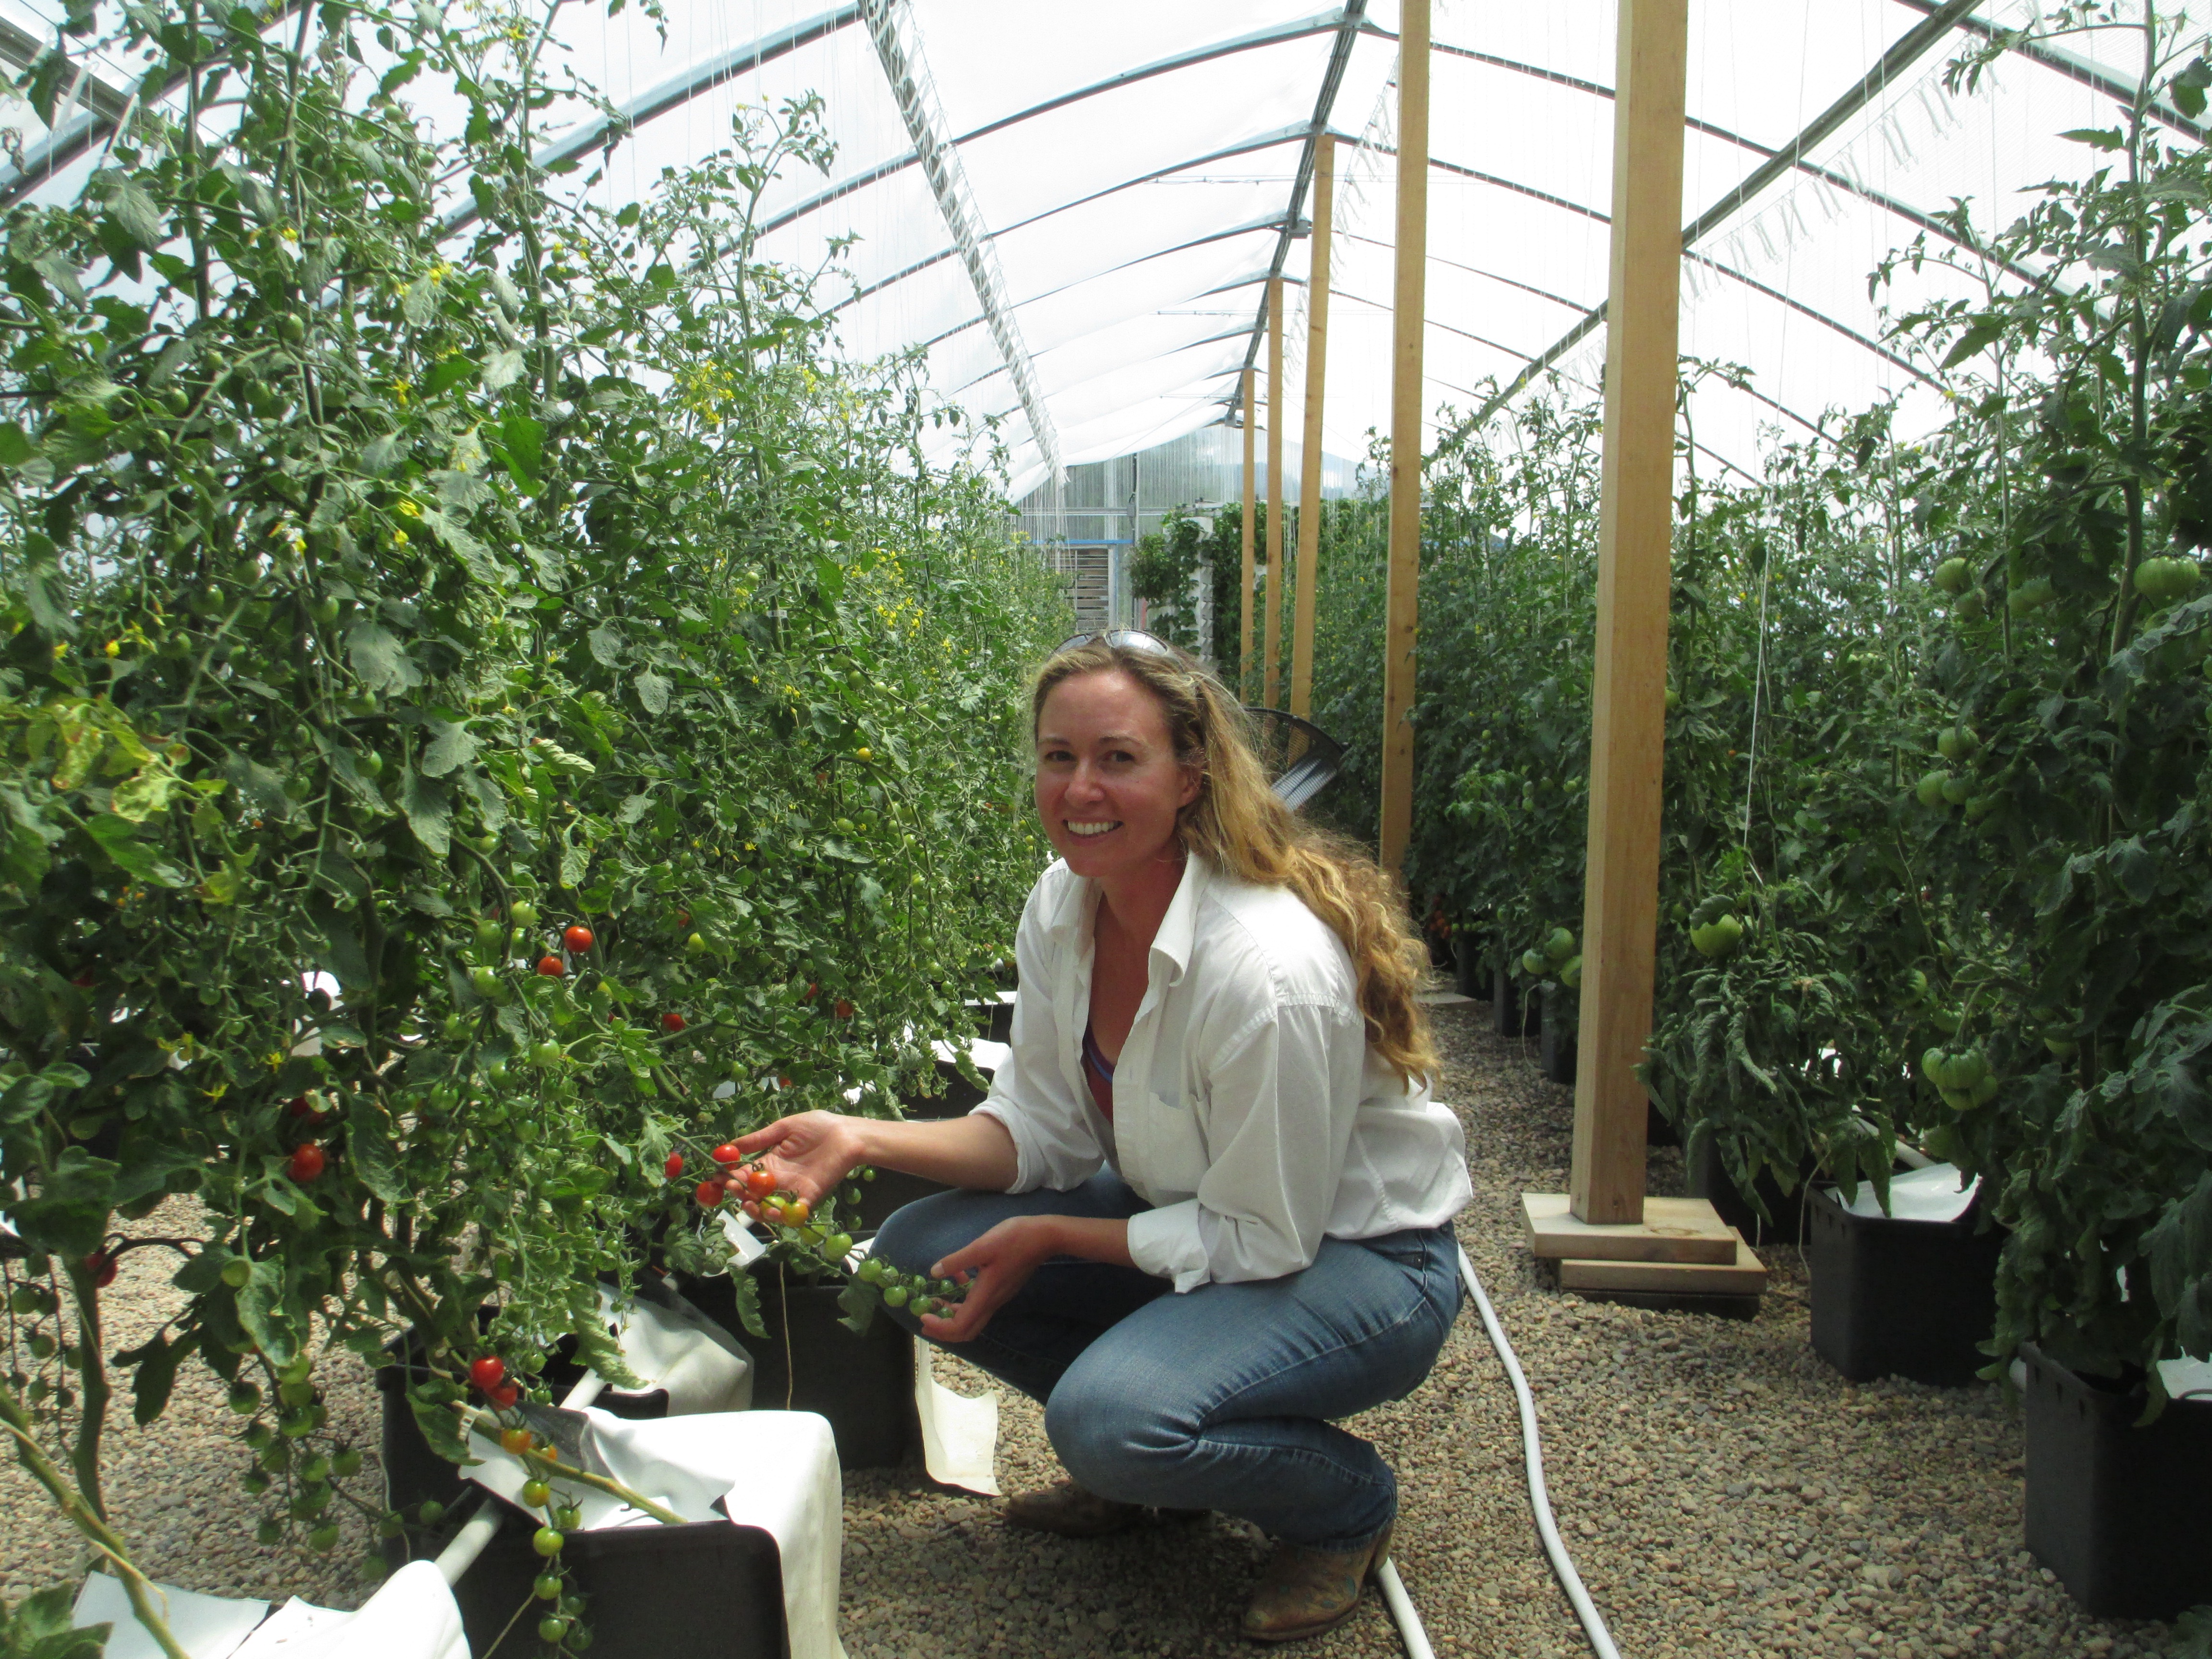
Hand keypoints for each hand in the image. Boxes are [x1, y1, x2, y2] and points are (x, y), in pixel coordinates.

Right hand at [731, 1111, 865, 1206]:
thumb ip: (759, 1139)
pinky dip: (781, 1215)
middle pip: (752, 1194)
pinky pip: (792, 1212)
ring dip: (756, 1209)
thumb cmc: (818, 1126)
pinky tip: (771, 1210)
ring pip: (769, 1207)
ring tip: (750, 1204)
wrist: (848, 1134)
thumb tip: (730, 1146)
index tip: (716, 1178)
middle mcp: (778, 1179)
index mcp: (770, 1161)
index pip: (744, 1174)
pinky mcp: (809, 1197)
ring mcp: (792, 1190)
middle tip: (732, 1189)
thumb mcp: (784, 1128)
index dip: (729, 1177)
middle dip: (739, 1194)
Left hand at [918, 1216, 1065, 1343]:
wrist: (1045, 1237)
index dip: (940, 1327)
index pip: (961, 1326)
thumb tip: (934, 1273)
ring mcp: (999, 1296)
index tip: (923, 1316)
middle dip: (944, 1329)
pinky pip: (980, 1303)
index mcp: (986, 1295)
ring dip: (952, 1314)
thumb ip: (957, 1261)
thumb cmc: (1014, 1239)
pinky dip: (964, 1299)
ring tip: (936, 1301)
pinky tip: (959, 1278)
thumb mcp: (982, 1246)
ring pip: (973, 1317)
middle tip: (925, 1319)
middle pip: (967, 1330)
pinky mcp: (1002, 1288)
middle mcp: (993, 1301)